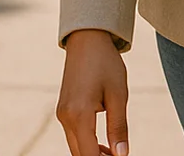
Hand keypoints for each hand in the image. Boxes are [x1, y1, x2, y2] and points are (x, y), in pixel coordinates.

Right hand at [58, 29, 129, 155]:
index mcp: (79, 114)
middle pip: (79, 154)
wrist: (87, 39)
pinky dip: (86, 143)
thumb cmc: (105, 63)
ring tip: (114, 152)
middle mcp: (65, 117)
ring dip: (92, 153)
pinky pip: (73, 135)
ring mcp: (61, 113)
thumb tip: (122, 155)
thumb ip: (119, 127)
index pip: (89, 154)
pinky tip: (103, 143)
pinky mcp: (63, 109)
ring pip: (75, 146)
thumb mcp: (118, 95)